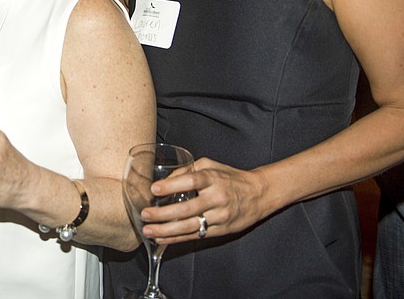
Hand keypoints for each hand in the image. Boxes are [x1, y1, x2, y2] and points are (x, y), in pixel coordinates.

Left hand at [140, 157, 270, 244]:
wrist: (258, 194)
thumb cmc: (230, 177)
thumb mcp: (209, 165)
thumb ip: (187, 170)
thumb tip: (164, 179)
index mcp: (213, 178)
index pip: (191, 181)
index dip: (171, 185)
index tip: (154, 189)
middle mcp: (216, 198)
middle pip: (187, 209)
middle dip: (163, 214)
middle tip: (145, 214)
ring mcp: (219, 217)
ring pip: (190, 226)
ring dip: (167, 230)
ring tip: (149, 230)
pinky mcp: (220, 231)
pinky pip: (196, 236)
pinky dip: (177, 239)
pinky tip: (162, 238)